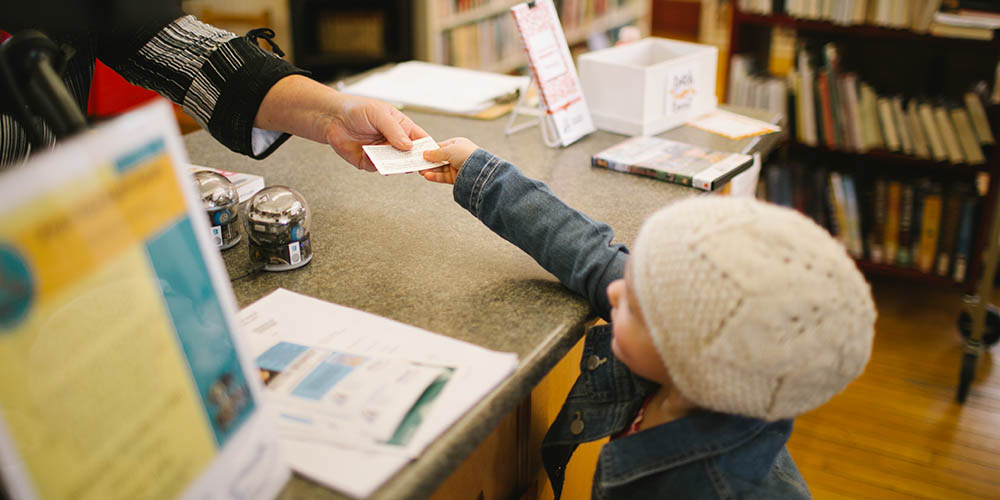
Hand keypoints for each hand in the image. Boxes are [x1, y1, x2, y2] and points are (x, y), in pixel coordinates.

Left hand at [255, 75, 427, 170]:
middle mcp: (393, 141)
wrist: (332, 117)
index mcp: (401, 127)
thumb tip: (408, 146)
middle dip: (411, 160)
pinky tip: (366, 153)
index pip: (420, 139)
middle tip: (411, 163)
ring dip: (392, 164)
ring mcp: (382, 152)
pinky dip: (373, 163)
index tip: (430, 156)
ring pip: (394, 164)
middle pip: (409, 156)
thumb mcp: (379, 114)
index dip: (426, 148)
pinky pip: (376, 167)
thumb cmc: (357, 109)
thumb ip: (394, 130)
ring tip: (389, 159)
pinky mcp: (368, 161)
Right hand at [420, 138, 478, 183]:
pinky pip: (443, 176)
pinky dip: (435, 176)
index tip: (421, 154)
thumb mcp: (449, 150)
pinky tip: (428, 176)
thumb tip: (425, 154)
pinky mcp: (457, 177)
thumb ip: (435, 153)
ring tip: (421, 171)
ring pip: (440, 169)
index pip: (440, 147)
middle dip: (429, 162)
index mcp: (458, 144)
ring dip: (430, 170)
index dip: (430, 150)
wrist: (481, 170)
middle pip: (439, 159)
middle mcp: (457, 155)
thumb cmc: (469, 155)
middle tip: (419, 163)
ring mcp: (457, 167)